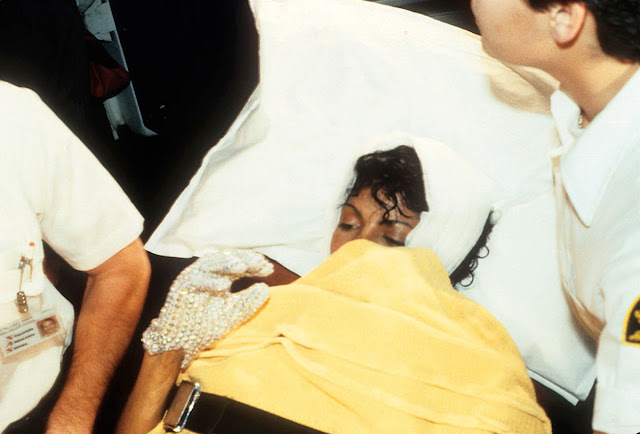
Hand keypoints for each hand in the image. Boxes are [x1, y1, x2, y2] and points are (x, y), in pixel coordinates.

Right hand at [142, 249, 272, 367]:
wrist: (182, 342)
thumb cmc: (208, 326)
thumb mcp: (235, 313)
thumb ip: (250, 301)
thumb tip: (266, 288)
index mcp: (222, 278)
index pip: (240, 267)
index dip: (254, 266)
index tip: (269, 268)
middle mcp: (209, 275)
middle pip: (228, 261)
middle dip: (244, 260)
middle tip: (259, 263)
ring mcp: (195, 278)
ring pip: (211, 264)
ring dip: (226, 264)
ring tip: (243, 266)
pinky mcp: (181, 286)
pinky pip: (195, 280)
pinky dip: (209, 282)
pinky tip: (222, 286)